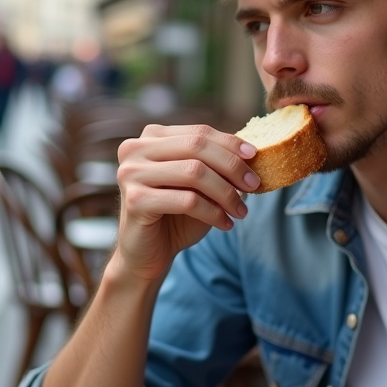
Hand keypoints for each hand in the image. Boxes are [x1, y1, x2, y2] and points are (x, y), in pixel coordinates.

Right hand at [111, 124, 258, 280]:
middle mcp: (135, 149)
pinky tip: (225, 224)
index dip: (229, 143)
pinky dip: (213, 213)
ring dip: (226, 193)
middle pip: (196, 146)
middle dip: (231, 166)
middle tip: (254, 185)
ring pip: (194, 172)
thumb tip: (250, 153)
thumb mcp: (198, 185)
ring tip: (241, 210)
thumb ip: (215, 165)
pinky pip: (187, 200)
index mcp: (151, 137)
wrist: (147, 254)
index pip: (198, 132)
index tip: (254, 157)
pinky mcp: (135, 200)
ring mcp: (131, 173)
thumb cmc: (175, 216)